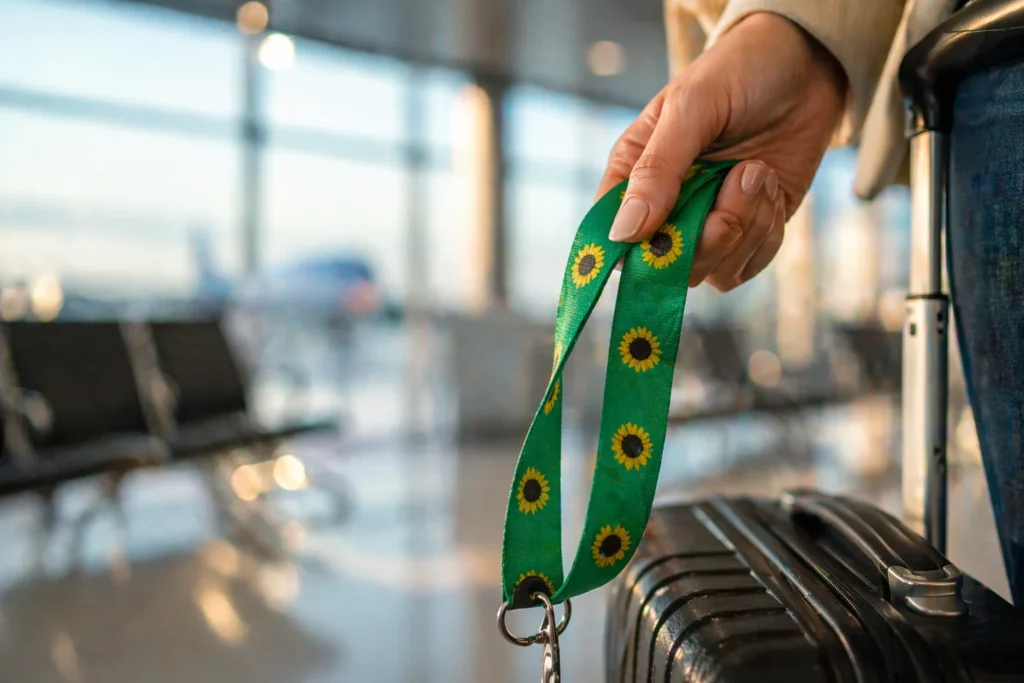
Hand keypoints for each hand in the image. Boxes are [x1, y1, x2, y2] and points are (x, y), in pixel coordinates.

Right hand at [597, 12, 846, 290]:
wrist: (806, 64)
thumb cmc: (738, 73)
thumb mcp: (692, 108)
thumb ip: (658, 169)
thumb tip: (625, 233)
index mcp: (633, 176)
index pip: (614, 237)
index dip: (635, 252)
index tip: (669, 236)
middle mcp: (666, 209)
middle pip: (666, 268)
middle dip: (708, 236)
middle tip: (737, 179)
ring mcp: (708, 224)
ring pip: (712, 273)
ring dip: (745, 228)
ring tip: (756, 171)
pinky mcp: (748, 233)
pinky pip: (748, 266)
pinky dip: (766, 235)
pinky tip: (770, 189)